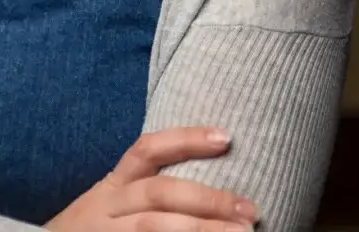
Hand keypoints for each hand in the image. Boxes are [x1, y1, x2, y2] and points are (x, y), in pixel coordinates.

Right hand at [44, 126, 258, 231]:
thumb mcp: (110, 206)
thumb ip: (145, 192)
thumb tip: (205, 187)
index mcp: (112, 187)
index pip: (147, 151)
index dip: (185, 140)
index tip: (226, 137)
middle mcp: (109, 208)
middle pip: (159, 194)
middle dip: (208, 199)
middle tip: (250, 207)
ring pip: (155, 227)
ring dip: (202, 230)